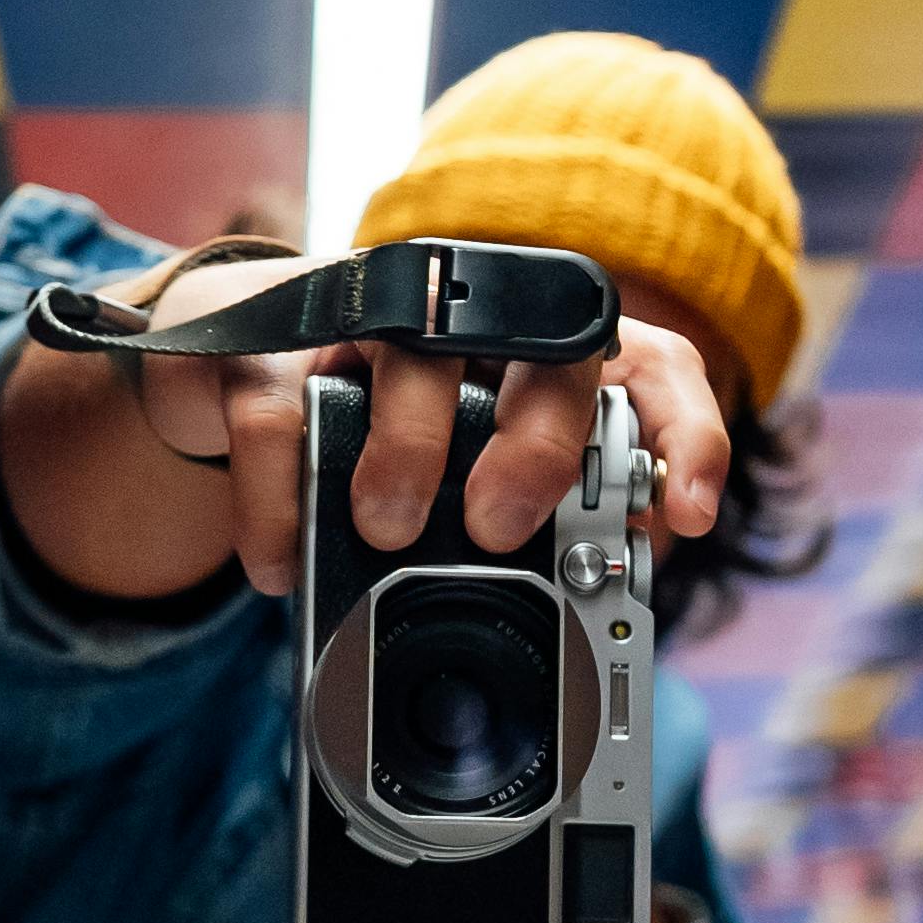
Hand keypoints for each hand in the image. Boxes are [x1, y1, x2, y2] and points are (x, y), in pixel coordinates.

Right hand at [215, 296, 728, 601]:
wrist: (236, 363)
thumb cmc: (385, 432)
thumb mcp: (469, 473)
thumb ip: (534, 521)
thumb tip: (590, 605)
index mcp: (541, 355)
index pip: (651, 365)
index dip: (684, 434)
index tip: (687, 517)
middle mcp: (470, 317)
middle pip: (547, 347)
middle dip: (537, 442)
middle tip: (499, 527)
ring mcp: (370, 317)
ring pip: (415, 353)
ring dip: (409, 448)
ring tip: (386, 525)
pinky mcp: (273, 337)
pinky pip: (283, 413)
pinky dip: (281, 499)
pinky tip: (283, 562)